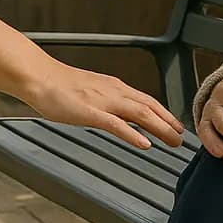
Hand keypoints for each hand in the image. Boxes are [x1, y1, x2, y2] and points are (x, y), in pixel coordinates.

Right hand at [25, 58, 184, 150]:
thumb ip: (108, 100)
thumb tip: (120, 113)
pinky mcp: (90, 112)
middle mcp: (114, 92)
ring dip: (159, 128)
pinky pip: (116, 124)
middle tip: (181, 138)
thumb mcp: (92, 90)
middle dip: (168, 122)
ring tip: (172, 141)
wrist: (40, 77)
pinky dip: (133, 135)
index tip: (176, 125)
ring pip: (139, 114)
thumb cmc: (61, 86)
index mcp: (115, 87)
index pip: (147, 100)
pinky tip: (144, 144)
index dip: (165, 113)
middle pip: (149, 107)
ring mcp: (103, 101)